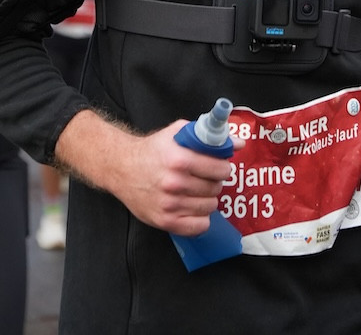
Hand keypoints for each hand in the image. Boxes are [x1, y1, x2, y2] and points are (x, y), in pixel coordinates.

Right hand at [55, 111, 244, 235]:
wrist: (122, 167)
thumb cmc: (152, 150)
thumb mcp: (177, 133)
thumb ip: (207, 136)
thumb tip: (238, 142)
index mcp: (179, 159)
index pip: (219, 168)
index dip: (223, 167)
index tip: (221, 166)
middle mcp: (174, 183)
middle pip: (215, 188)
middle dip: (215, 182)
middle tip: (207, 178)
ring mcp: (169, 205)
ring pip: (210, 207)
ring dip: (208, 198)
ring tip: (197, 190)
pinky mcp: (165, 221)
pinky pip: (199, 227)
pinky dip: (201, 218)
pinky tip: (193, 207)